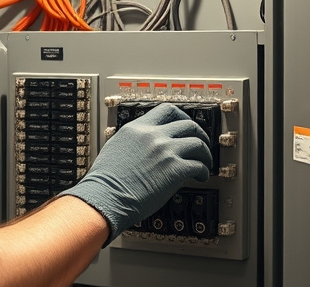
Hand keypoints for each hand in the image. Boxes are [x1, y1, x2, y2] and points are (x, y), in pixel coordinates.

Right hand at [60, 103, 212, 245]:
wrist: (105, 198)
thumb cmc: (105, 182)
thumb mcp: (115, 149)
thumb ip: (132, 143)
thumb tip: (143, 149)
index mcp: (137, 129)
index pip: (166, 111)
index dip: (182, 117)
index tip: (186, 126)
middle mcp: (153, 136)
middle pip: (188, 124)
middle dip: (199, 134)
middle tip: (201, 144)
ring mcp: (165, 151)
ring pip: (198, 143)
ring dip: (205, 154)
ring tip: (204, 164)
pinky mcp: (175, 170)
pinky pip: (199, 165)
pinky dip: (204, 171)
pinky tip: (201, 177)